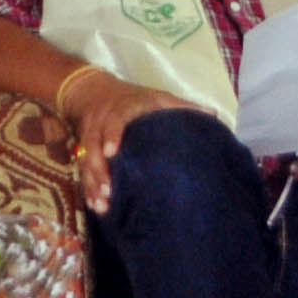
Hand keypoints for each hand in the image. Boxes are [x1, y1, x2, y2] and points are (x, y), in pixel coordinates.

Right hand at [57, 70, 199, 215]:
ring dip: (93, 183)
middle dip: (99, 169)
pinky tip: (96, 206)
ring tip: (102, 205)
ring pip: (87, 161)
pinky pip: (83, 170)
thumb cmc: (135, 99)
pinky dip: (88, 188)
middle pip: (94, 146)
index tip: (112, 153)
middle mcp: (102, 124)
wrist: (93, 91)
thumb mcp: (158, 96)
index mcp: (121, 110)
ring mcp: (91, 138)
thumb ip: (183, 106)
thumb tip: (214, 116)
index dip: (111, 135)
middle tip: (108, 190)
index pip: (114, 121)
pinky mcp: (84, 151)